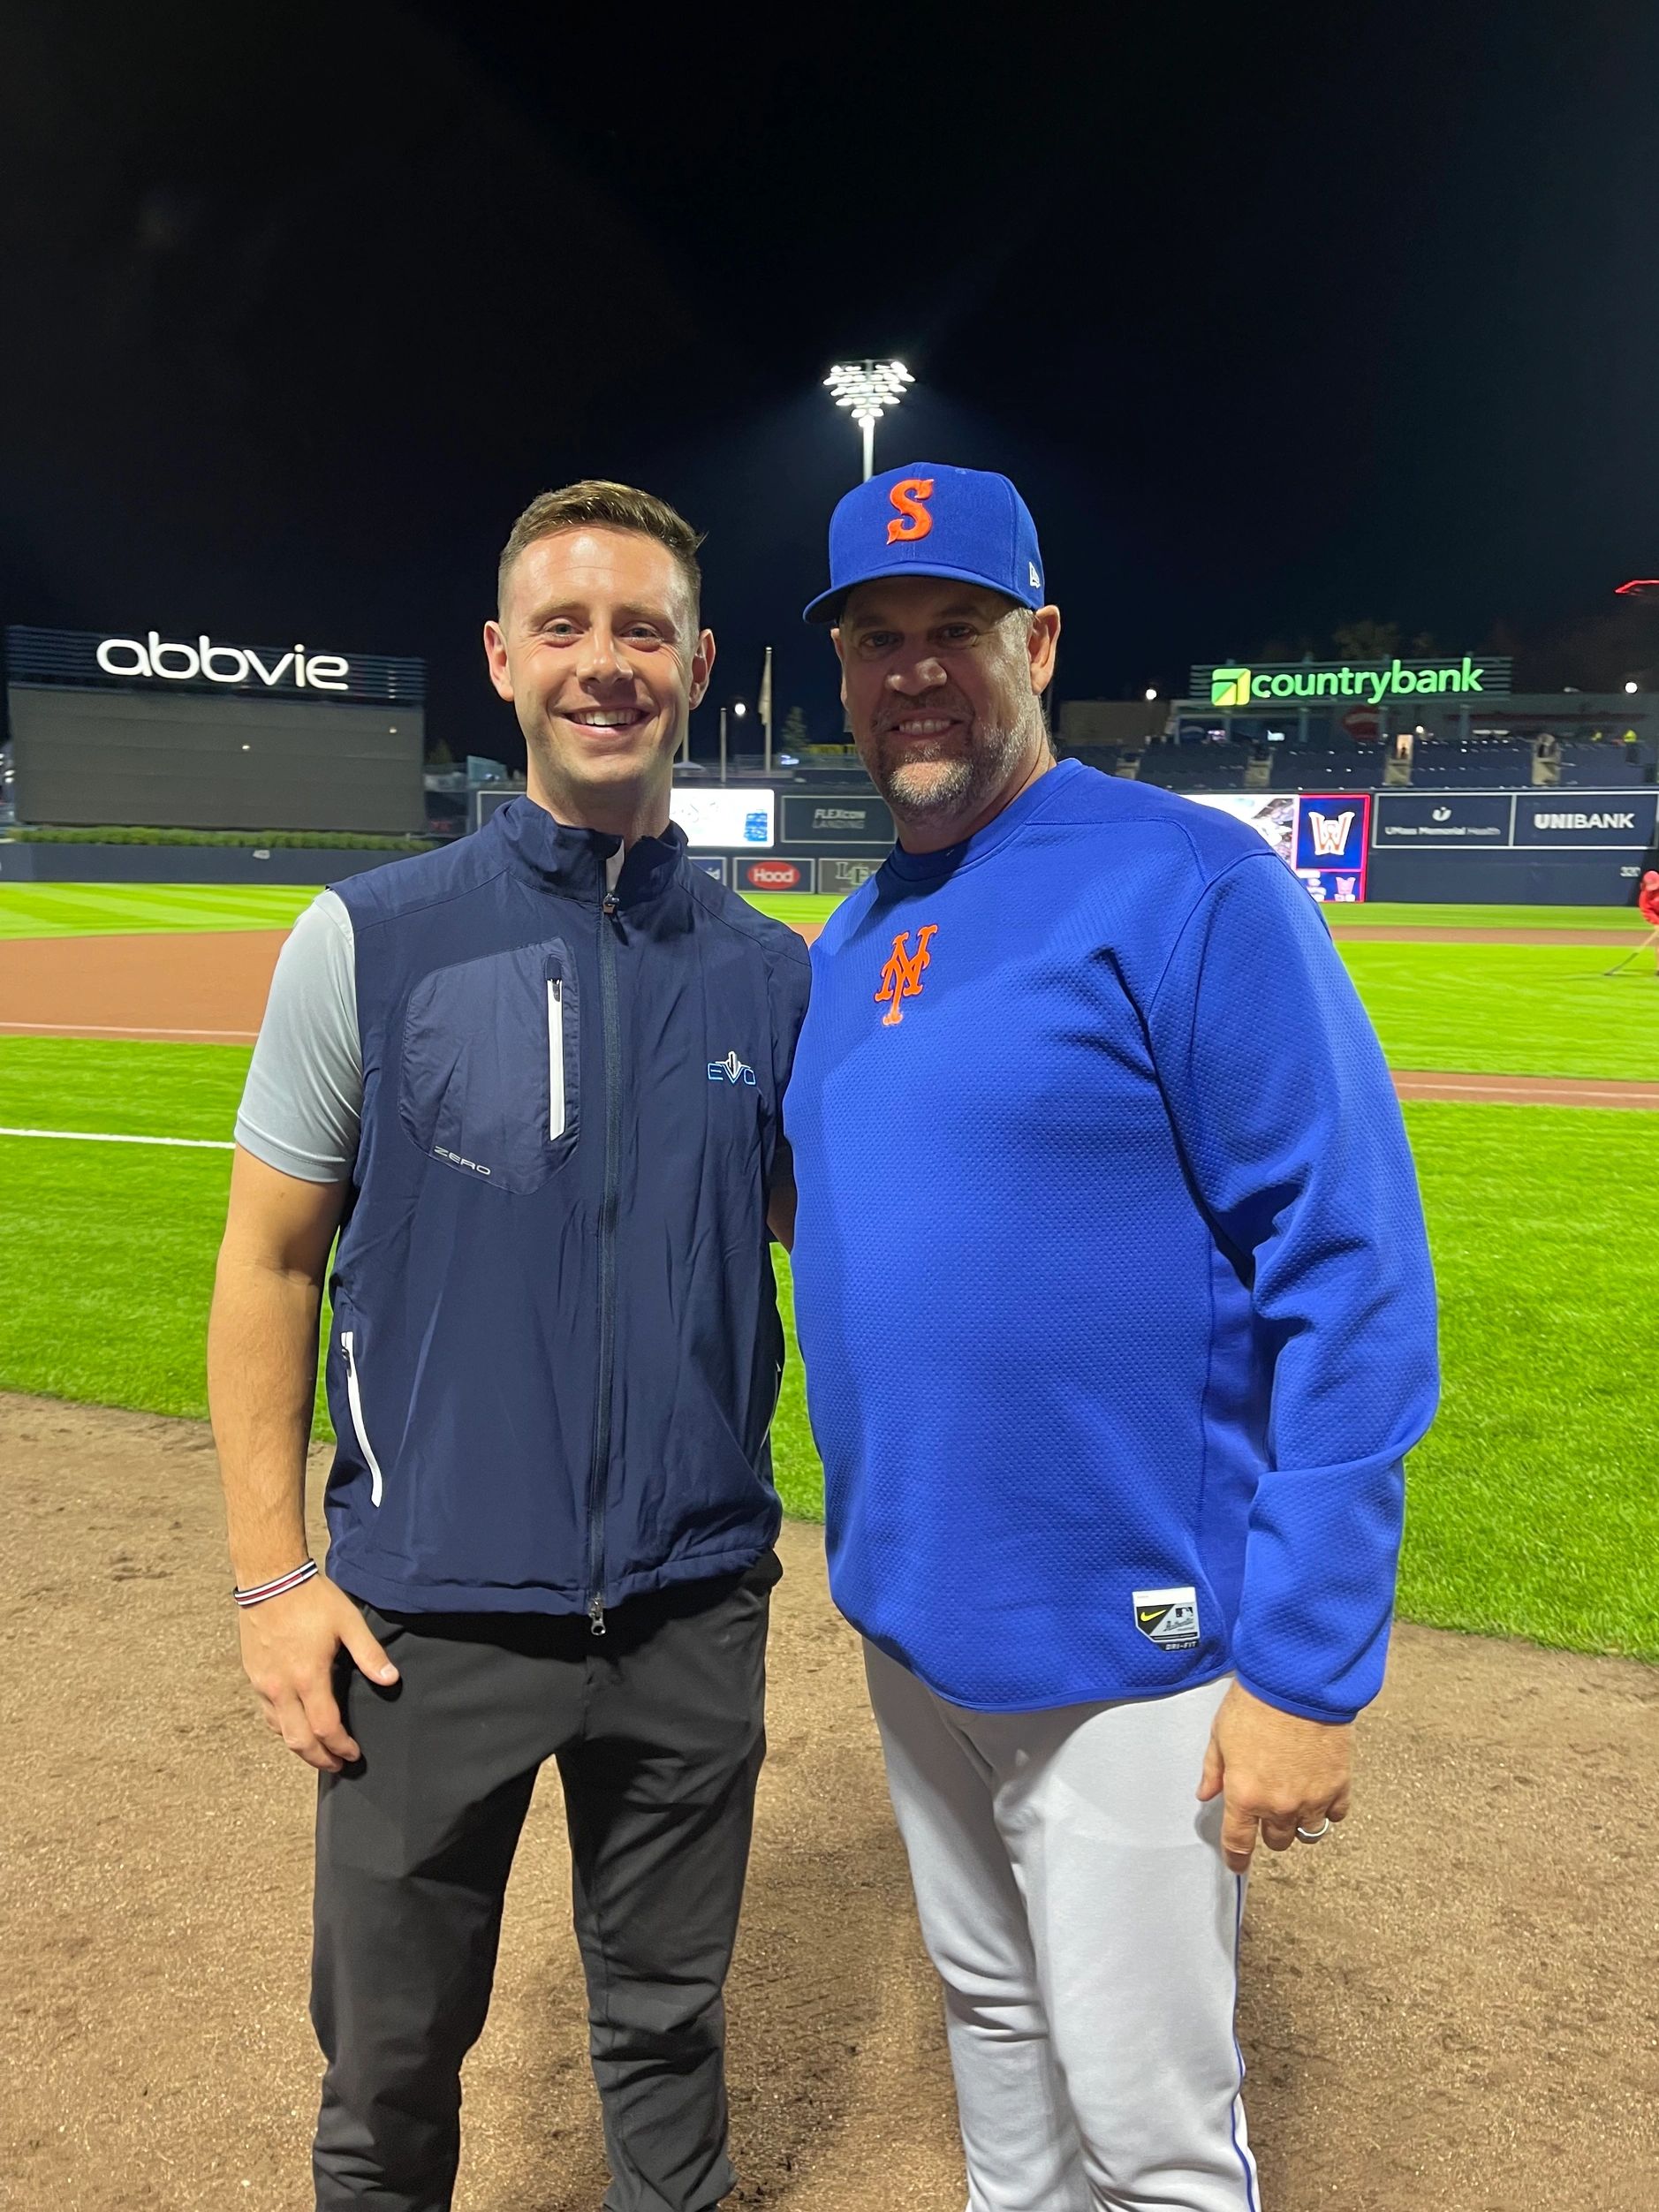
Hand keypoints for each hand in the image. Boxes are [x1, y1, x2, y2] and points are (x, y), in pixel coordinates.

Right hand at [238, 1573, 397, 1772]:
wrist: (270, 1580)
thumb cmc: (311, 1599)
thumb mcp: (348, 1622)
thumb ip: (370, 1654)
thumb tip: (391, 1680)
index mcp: (308, 1678)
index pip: (325, 1728)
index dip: (341, 1746)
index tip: (354, 1754)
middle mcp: (282, 1688)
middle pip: (298, 1740)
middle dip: (319, 1758)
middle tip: (337, 1766)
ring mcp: (264, 1684)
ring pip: (279, 1730)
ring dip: (300, 1747)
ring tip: (318, 1751)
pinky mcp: (254, 1676)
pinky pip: (267, 1713)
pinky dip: (282, 1728)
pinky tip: (294, 1725)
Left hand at [1196, 1682, 1351, 1873]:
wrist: (1297, 1683)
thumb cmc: (1255, 1704)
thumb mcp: (1220, 1735)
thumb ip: (1213, 1771)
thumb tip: (1206, 1794)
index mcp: (1245, 1796)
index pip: (1239, 1843)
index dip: (1236, 1858)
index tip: (1237, 1864)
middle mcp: (1279, 1805)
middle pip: (1276, 1841)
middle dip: (1268, 1830)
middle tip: (1266, 1809)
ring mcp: (1312, 1799)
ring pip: (1307, 1833)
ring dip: (1298, 1822)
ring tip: (1294, 1802)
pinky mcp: (1338, 1786)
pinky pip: (1335, 1815)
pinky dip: (1327, 1809)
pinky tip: (1318, 1792)